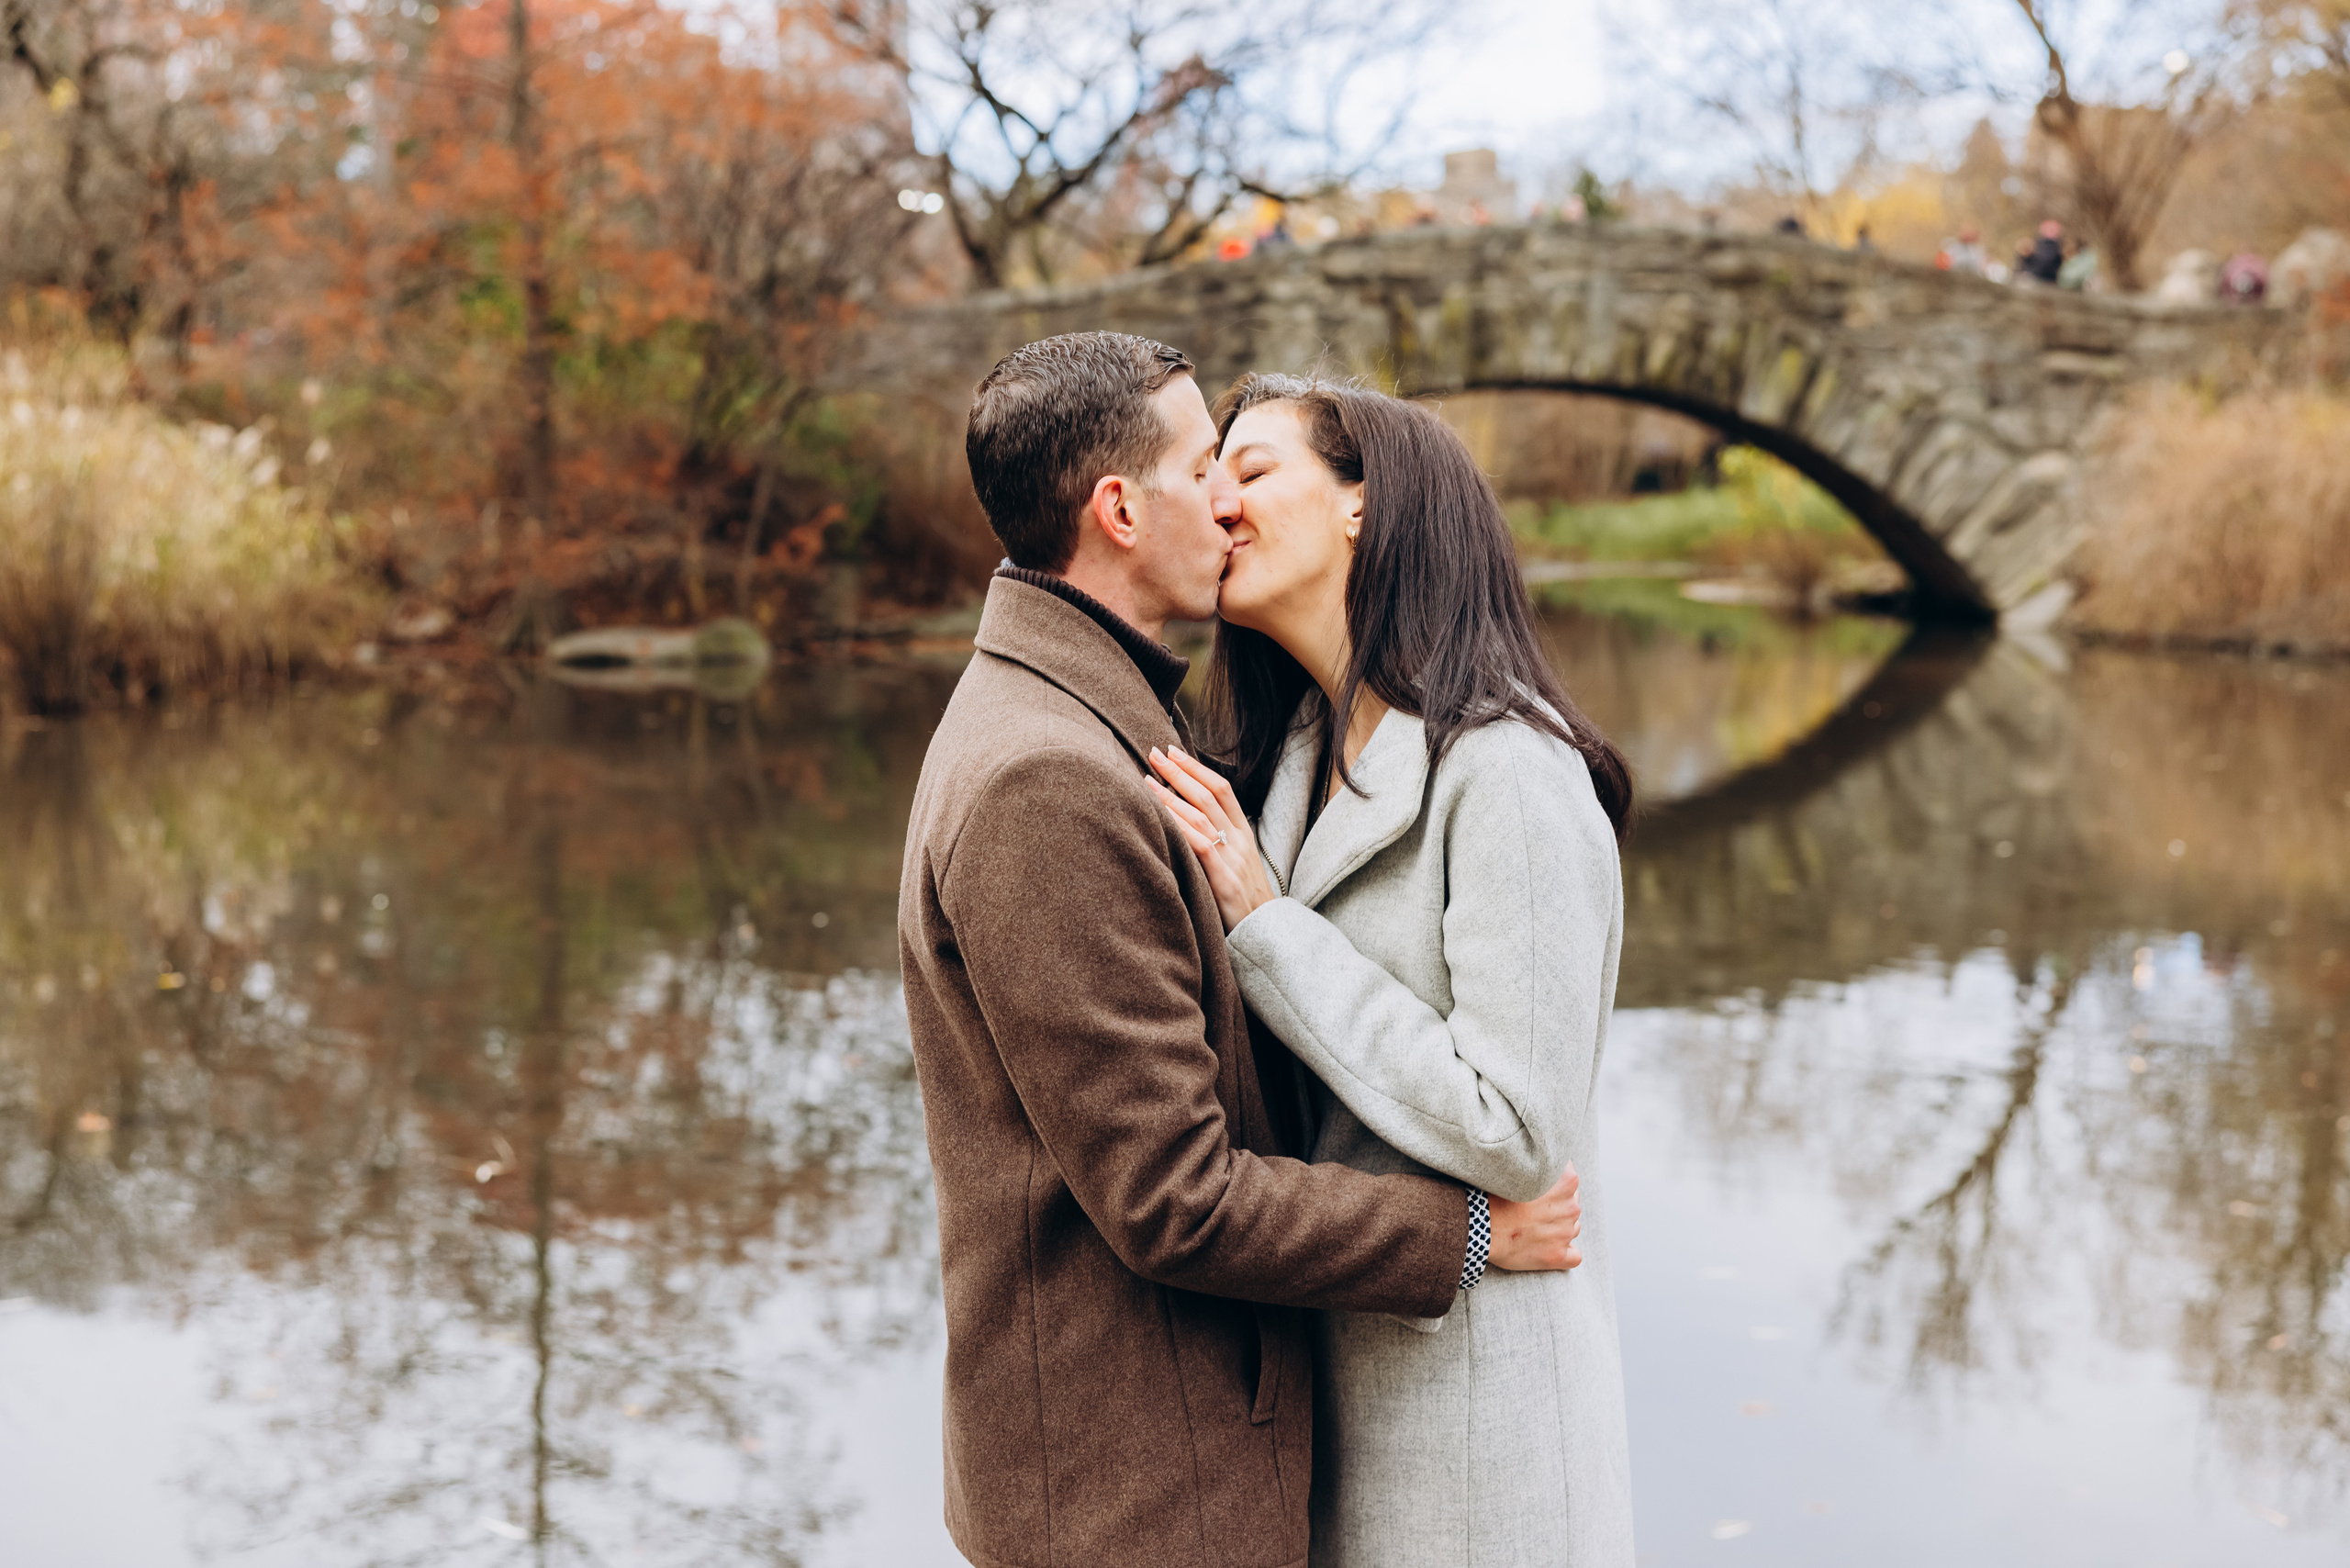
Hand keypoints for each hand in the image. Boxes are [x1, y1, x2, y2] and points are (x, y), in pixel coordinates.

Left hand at [1148, 746, 1278, 932]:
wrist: (1268, 934)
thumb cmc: (1245, 902)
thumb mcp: (1236, 865)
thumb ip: (1217, 842)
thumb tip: (1185, 822)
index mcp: (1243, 834)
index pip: (1221, 789)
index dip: (1197, 768)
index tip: (1174, 752)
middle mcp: (1239, 840)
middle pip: (1209, 795)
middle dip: (1180, 771)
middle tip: (1155, 753)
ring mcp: (1232, 858)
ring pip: (1200, 816)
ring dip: (1171, 795)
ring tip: (1147, 780)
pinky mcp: (1224, 879)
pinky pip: (1199, 846)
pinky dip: (1178, 827)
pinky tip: (1159, 817)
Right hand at [1486, 1164, 1582, 1273]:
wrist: (1477, 1224)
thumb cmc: (1492, 1194)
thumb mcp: (1517, 1167)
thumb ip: (1538, 1166)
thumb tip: (1540, 1166)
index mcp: (1566, 1181)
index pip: (1570, 1177)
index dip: (1553, 1182)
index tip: (1538, 1186)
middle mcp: (1571, 1207)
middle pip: (1571, 1203)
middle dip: (1556, 1205)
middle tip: (1530, 1207)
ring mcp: (1565, 1233)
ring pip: (1572, 1227)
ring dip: (1558, 1227)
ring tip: (1532, 1227)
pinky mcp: (1557, 1256)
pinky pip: (1574, 1256)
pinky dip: (1564, 1252)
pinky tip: (1547, 1248)